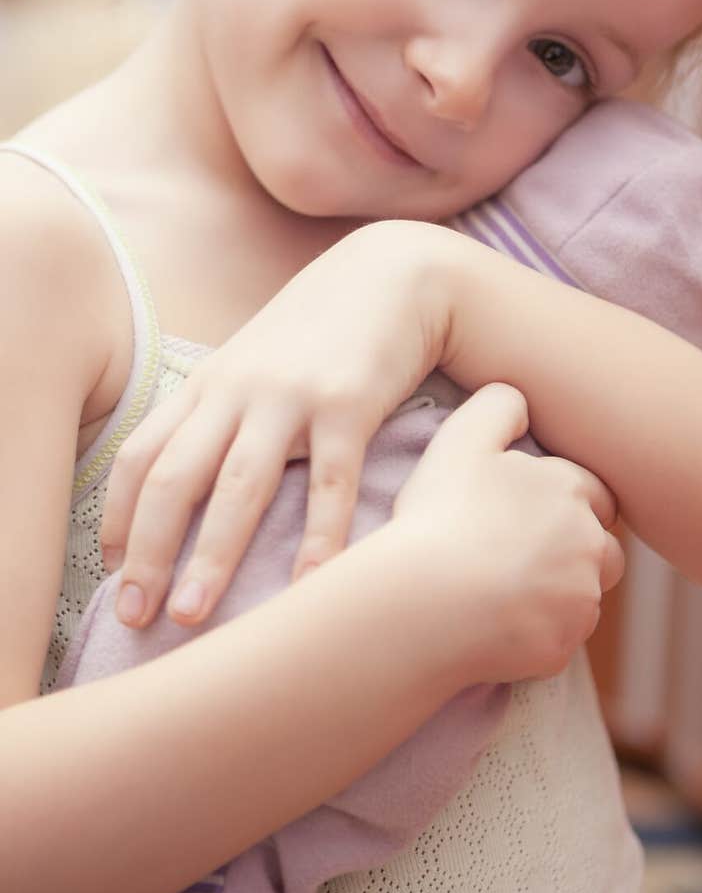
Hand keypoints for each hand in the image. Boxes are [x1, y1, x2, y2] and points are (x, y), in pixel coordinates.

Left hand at [101, 221, 450, 627]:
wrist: (393, 276)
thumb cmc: (321, 332)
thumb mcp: (256, 363)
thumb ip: (222, 413)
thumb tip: (191, 486)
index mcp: (208, 384)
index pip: (142, 455)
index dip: (120, 518)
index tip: (116, 576)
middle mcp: (236, 389)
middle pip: (174, 477)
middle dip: (148, 550)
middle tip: (136, 616)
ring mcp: (290, 395)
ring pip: (238, 486)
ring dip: (210, 556)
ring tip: (192, 615)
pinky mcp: (349, 404)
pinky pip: (329, 483)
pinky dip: (317, 539)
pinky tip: (307, 585)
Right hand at [392, 383, 623, 682]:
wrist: (427, 601)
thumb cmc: (439, 517)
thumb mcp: (460, 440)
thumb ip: (498, 406)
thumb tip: (520, 400)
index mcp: (571, 490)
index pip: (595, 494)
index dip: (564, 504)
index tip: (528, 515)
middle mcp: (591, 544)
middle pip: (603, 550)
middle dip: (575, 552)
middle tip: (521, 556)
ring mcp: (580, 599)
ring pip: (583, 595)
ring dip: (559, 593)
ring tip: (504, 592)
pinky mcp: (564, 646)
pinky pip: (561, 638)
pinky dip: (538, 632)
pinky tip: (496, 625)